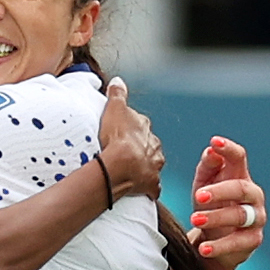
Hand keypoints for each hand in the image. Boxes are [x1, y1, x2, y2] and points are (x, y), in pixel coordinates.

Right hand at [94, 78, 166, 205]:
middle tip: (125, 152)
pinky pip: (151, 188)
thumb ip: (117, 94)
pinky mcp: (151, 186)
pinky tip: (140, 189)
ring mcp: (154, 167)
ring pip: (152, 165)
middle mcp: (154, 147)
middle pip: (149, 146)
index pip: (141, 126)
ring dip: (144, 167)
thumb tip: (118, 80)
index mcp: (146, 129)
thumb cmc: (117, 136)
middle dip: (141, 148)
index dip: (132, 128)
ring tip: (131, 170)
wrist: (122, 165)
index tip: (122, 132)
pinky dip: (146, 188)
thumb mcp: (115, 108)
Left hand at [188, 137, 266, 262]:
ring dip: (216, 217)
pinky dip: (219, 246)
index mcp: (240, 176)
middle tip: (198, 196)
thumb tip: (211, 150)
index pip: (239, 158)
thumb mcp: (204, 184)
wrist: (215, 242)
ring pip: (240, 216)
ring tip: (195, 219)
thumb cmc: (211, 206)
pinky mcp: (253, 241)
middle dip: (219, 191)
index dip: (229, 149)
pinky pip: (237, 243)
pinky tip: (203, 248)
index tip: (215, 142)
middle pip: (241, 188)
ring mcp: (256, 218)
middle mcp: (253, 195)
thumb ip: (207, 166)